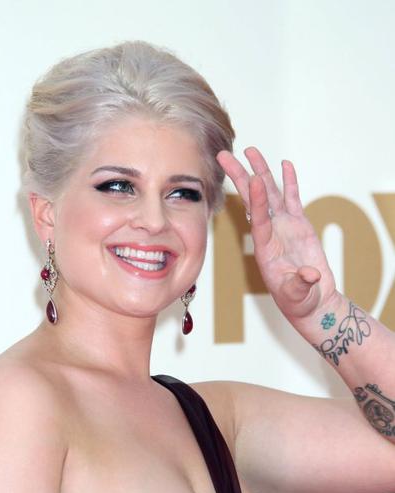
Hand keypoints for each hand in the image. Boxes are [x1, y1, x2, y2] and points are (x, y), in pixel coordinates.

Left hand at [216, 147, 338, 320]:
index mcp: (265, 248)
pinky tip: (284, 164)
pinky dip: (289, 182)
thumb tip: (308, 275)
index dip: (257, 200)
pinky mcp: (298, 225)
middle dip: (239, 177)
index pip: (259, 219)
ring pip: (270, 194)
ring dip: (261, 172)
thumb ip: (300, 283)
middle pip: (253, 199)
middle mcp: (270, 233)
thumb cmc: (299, 301)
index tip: (254, 179)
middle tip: (223, 155)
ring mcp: (284, 227)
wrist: (310, 302)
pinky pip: (292, 199)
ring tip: (251, 150)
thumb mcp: (297, 295)